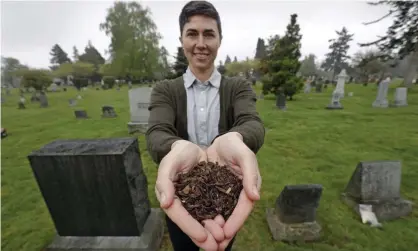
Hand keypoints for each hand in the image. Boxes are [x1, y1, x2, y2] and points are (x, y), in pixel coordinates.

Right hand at [155, 140, 220, 250]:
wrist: (195, 146)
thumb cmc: (179, 153)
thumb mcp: (170, 161)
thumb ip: (164, 180)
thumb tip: (165, 202)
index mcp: (170, 195)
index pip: (178, 214)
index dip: (189, 226)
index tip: (201, 237)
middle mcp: (182, 201)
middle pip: (191, 222)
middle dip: (202, 236)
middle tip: (214, 248)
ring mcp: (196, 200)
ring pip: (203, 220)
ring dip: (212, 232)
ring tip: (223, 240)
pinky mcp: (208, 197)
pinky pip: (213, 211)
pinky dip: (220, 220)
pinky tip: (228, 228)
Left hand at [206, 132, 261, 249]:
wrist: (221, 139)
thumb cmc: (235, 145)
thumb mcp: (244, 155)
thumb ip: (250, 174)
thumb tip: (255, 197)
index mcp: (248, 187)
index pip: (244, 207)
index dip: (237, 221)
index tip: (227, 233)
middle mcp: (237, 194)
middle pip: (232, 216)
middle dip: (225, 231)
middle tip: (216, 246)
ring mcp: (224, 194)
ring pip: (221, 215)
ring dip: (214, 229)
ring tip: (206, 242)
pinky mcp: (212, 192)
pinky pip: (209, 207)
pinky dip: (205, 218)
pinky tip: (198, 227)